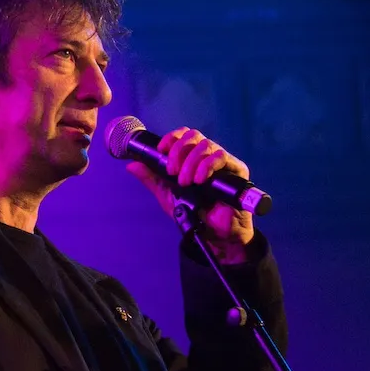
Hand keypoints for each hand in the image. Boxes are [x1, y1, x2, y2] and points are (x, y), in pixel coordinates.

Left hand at [126, 127, 254, 261]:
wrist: (215, 235)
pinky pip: (222, 157)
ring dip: (191, 162)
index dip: (171, 138)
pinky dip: (207, 165)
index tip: (161, 150)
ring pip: (206, 145)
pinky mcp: (237, 170)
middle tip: (172, 171)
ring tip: (185, 182)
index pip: (183, 136)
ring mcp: (223, 162)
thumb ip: (153, 180)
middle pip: (194, 136)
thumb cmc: (195, 214)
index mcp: (192, 158)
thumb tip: (132, 166)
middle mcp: (208, 156)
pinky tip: (199, 180)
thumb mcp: (168, 196)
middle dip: (179, 151)